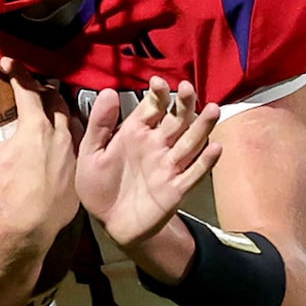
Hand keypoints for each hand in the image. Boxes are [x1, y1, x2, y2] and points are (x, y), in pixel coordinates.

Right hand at [0, 61, 77, 261]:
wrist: (28, 227)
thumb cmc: (5, 193)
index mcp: (35, 126)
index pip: (27, 88)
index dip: (17, 72)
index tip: (9, 64)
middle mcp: (59, 135)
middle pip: (55, 101)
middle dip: (43, 90)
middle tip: (33, 89)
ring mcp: (72, 155)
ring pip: (72, 122)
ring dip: (61, 114)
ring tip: (52, 114)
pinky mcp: (77, 174)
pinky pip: (79, 149)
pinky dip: (70, 141)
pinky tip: (62, 147)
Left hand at [76, 77, 222, 254]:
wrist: (109, 223)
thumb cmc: (100, 187)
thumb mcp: (91, 154)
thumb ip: (99, 125)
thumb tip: (108, 92)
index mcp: (136, 133)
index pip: (153, 107)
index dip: (158, 94)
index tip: (156, 82)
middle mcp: (157, 145)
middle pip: (177, 119)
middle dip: (184, 103)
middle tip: (186, 88)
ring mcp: (169, 166)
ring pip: (191, 142)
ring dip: (202, 126)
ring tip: (211, 110)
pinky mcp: (176, 188)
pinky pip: (194, 173)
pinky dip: (205, 162)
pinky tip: (214, 148)